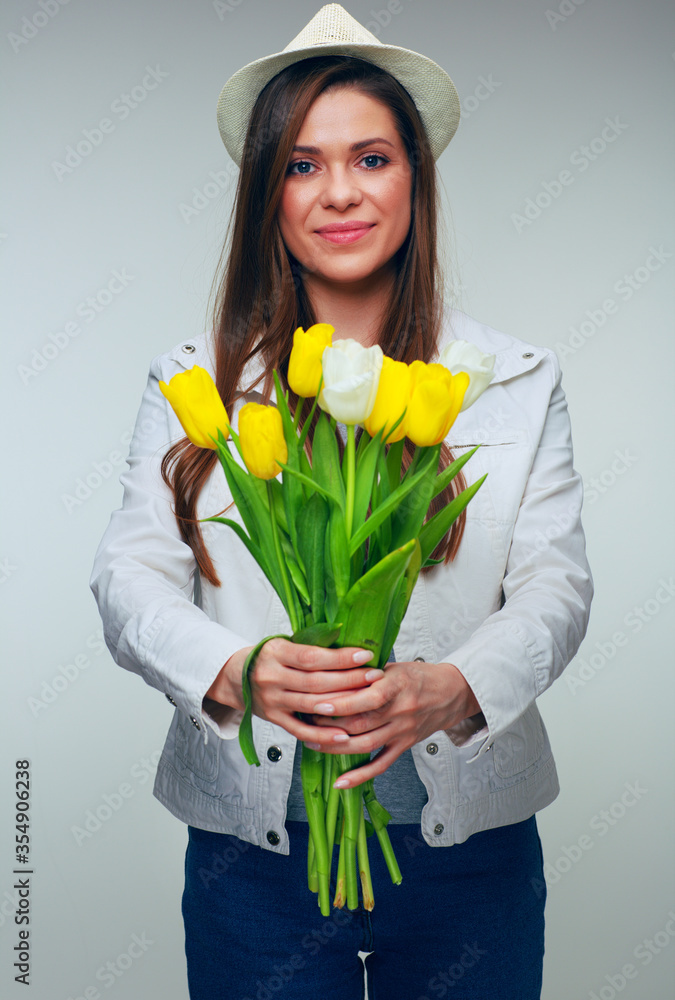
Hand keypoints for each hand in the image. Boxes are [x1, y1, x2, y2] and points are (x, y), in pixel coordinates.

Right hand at [204, 638, 375, 744]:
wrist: (234, 677)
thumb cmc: (267, 657)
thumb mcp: (282, 643)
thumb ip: (308, 647)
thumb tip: (348, 645)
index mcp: (275, 653)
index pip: (312, 657)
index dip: (340, 657)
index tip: (365, 654)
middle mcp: (271, 677)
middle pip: (316, 682)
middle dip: (349, 679)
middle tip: (375, 676)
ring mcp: (272, 700)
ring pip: (311, 705)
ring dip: (342, 704)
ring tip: (368, 700)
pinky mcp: (273, 719)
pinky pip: (300, 730)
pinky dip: (322, 735)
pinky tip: (343, 735)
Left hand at [305, 660, 480, 787]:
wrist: (451, 693)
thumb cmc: (418, 676)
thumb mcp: (394, 666)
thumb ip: (366, 671)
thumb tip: (330, 670)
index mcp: (397, 686)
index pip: (367, 697)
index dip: (342, 702)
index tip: (318, 702)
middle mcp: (400, 711)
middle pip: (361, 723)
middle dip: (330, 724)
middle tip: (305, 720)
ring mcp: (402, 731)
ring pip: (366, 744)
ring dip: (336, 746)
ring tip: (313, 742)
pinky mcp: (404, 746)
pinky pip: (381, 764)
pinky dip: (360, 776)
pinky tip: (341, 781)